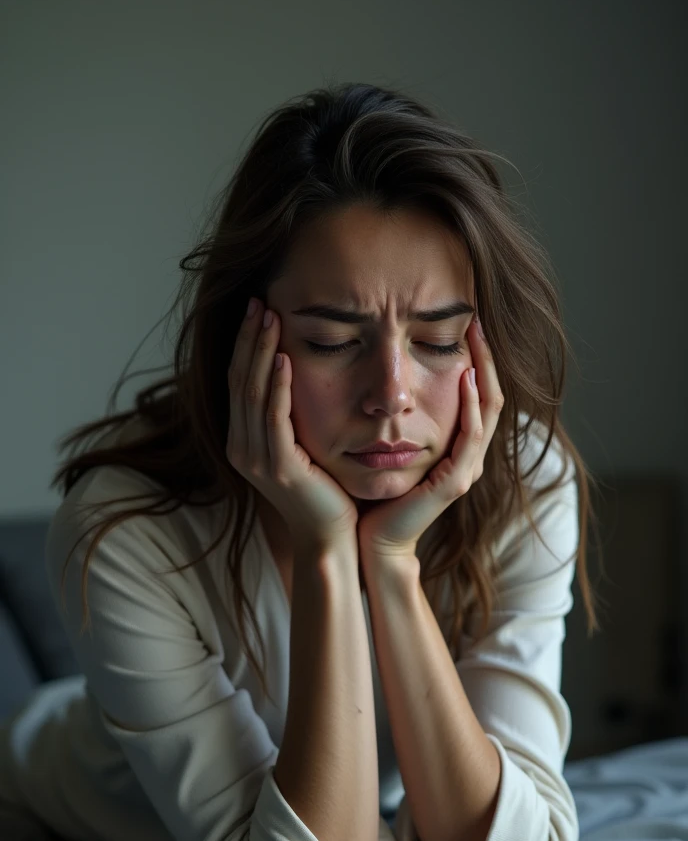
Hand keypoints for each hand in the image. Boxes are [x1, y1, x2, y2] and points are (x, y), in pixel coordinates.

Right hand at [226, 299, 358, 553]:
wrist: (330, 538)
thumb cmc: (324, 492)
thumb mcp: (302, 446)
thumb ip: (290, 415)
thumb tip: (294, 371)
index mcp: (242, 441)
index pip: (238, 381)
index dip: (245, 344)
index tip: (258, 308)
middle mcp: (241, 448)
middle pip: (239, 380)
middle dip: (250, 338)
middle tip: (260, 301)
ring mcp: (255, 459)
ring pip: (252, 393)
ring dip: (261, 352)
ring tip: (271, 318)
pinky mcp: (277, 468)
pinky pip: (273, 419)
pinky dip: (277, 387)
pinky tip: (285, 359)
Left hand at [357, 314, 503, 560]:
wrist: (370, 538)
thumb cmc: (376, 493)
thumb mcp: (392, 445)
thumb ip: (401, 417)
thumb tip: (389, 376)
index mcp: (458, 448)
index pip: (479, 394)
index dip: (477, 359)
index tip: (467, 323)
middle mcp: (469, 457)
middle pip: (491, 396)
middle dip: (486, 357)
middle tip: (478, 320)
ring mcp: (466, 470)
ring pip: (488, 411)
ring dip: (483, 372)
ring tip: (475, 338)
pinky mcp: (454, 483)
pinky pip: (471, 437)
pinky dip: (470, 406)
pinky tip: (463, 378)